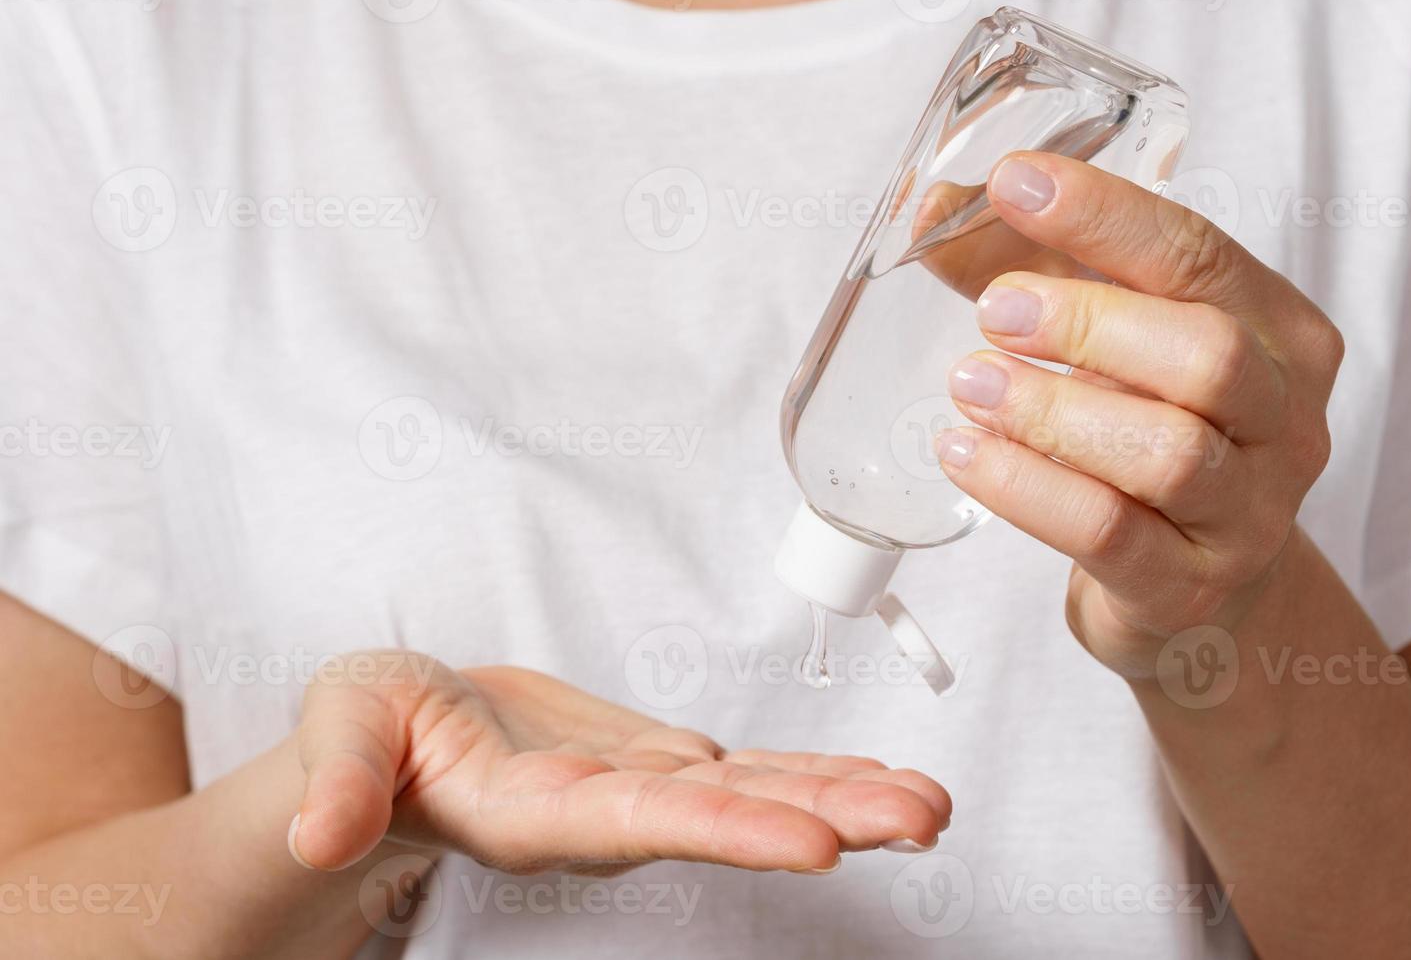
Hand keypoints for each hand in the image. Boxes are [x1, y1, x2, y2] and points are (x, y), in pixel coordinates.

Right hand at [288, 653, 950, 874]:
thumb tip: (317, 829)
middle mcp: (605, 814)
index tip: (816, 842)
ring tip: (931, 806)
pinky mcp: (658, 766)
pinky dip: (816, 773)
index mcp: (534, 809)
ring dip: (846, 798)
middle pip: (728, 818)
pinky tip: (875, 781)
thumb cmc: (371, 731)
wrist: (412, 732)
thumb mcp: (340, 730)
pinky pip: (750, 771)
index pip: (642, 823)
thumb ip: (341, 779)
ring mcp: (641, 790)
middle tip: (923, 819)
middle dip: (827, 818)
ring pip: (756, 795)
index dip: (729, 829)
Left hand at [934, 152, 1344, 677]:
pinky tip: (965, 453)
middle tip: (995, 312)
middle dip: (1090, 322)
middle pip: (1208, 354)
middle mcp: (1284, 421)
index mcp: (1280, 334)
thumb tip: (933, 210)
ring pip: (1167, 452)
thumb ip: (1027, 266)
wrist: (1192, 589)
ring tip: (970, 385)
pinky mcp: (1186, 587)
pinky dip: (1026, 488)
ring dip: (1052, 411)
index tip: (1015, 183)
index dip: (1105, 215)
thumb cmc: (1146, 436)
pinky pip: (1108, 533)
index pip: (1200, 255)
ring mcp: (1246, 514)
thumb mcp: (1101, 342)